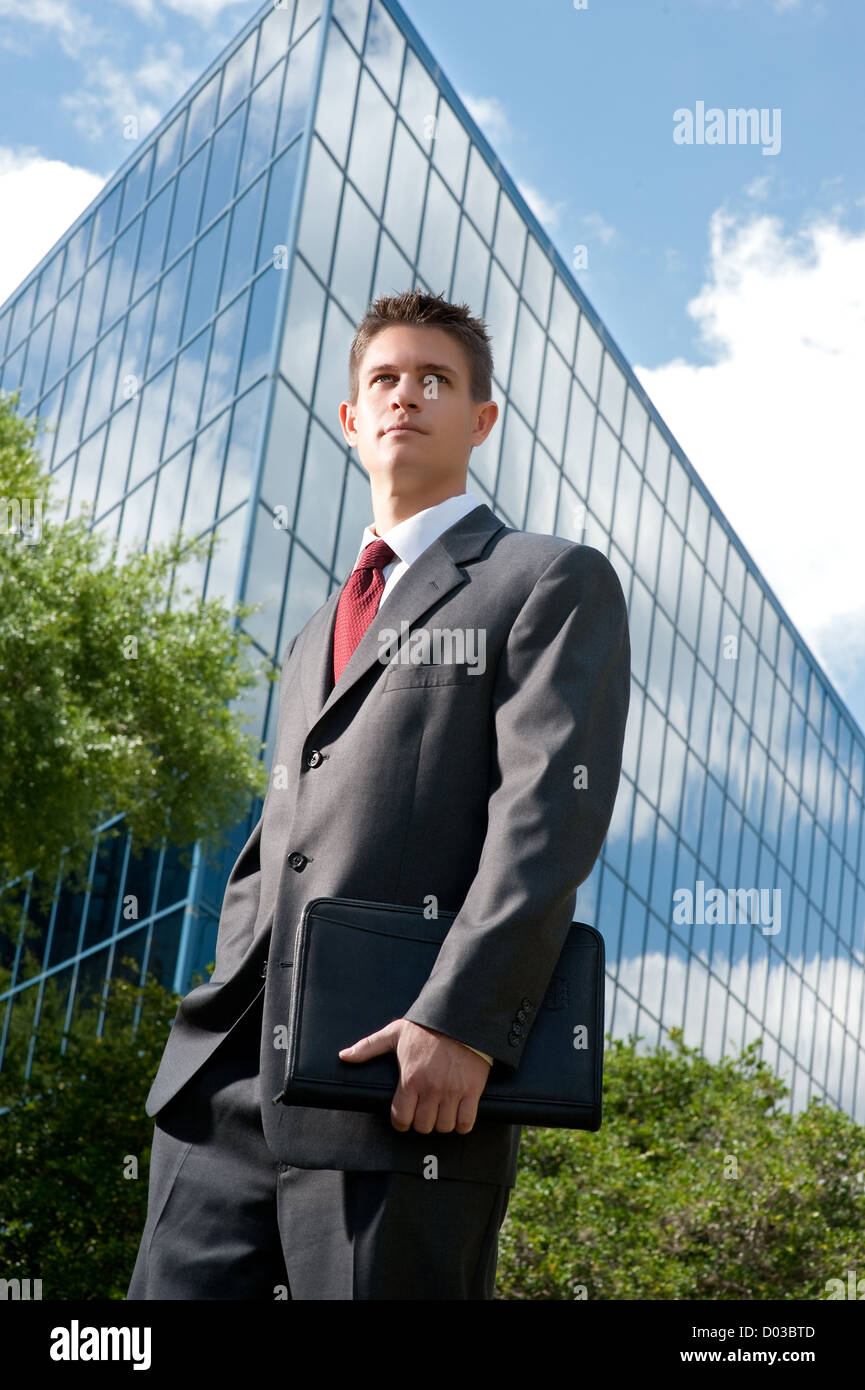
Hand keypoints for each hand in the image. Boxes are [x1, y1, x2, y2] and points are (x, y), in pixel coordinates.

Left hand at [338, 1019, 490, 1133]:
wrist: (460, 1017)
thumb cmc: (427, 1027)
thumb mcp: (395, 1033)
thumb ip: (368, 1047)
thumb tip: (344, 1056)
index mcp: (410, 1078)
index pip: (401, 1118)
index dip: (401, 1121)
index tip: (405, 1116)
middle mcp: (431, 1089)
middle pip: (423, 1126)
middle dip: (422, 1122)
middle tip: (423, 1112)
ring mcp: (453, 1091)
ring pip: (444, 1127)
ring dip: (441, 1123)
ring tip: (440, 1112)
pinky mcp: (472, 1091)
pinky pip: (466, 1122)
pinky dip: (462, 1124)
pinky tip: (458, 1114)